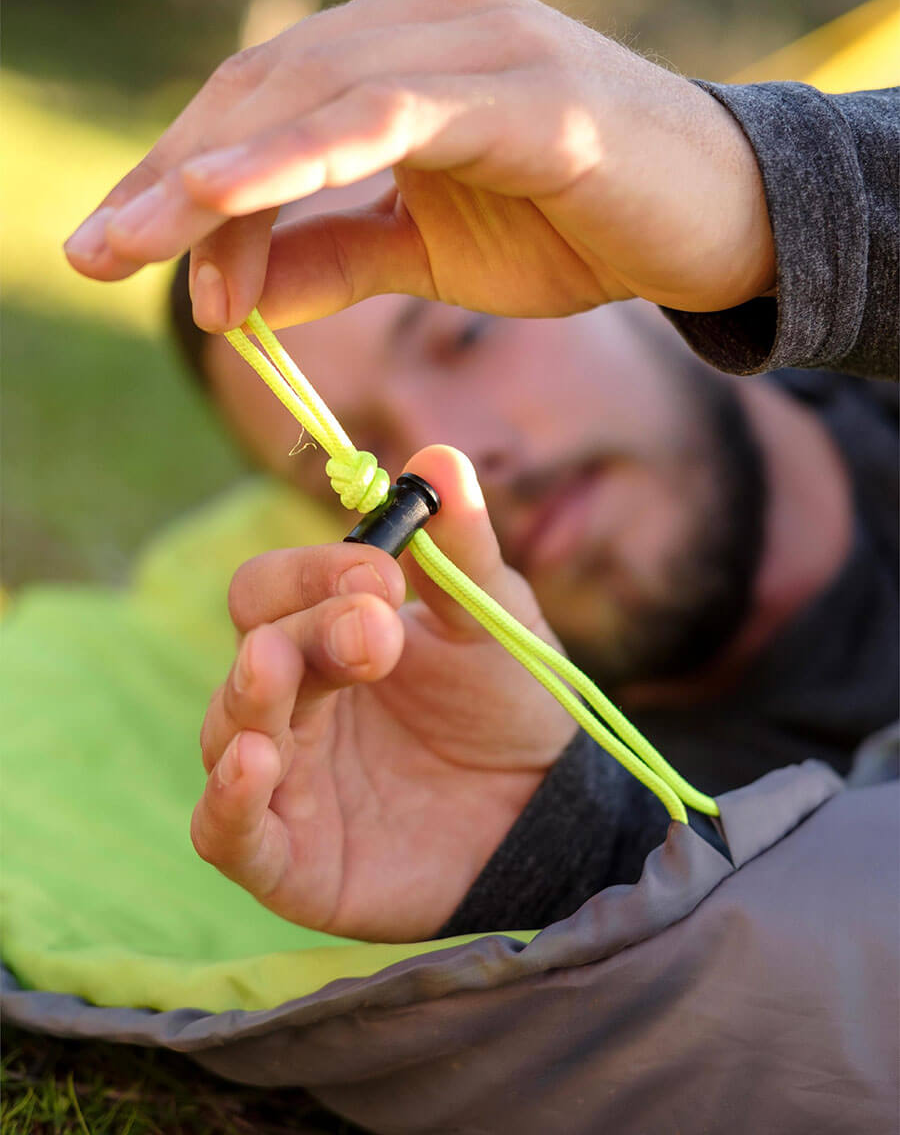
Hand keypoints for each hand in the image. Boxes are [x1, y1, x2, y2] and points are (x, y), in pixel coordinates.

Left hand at [65, 0, 774, 331]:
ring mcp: (472, 43)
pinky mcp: (519, 91)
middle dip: (168, 180)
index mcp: (399, 50)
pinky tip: (219, 196)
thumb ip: (333, 253)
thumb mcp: (429, 252)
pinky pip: (384, 119)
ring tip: (133, 243)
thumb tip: (233, 289)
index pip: (263, 108)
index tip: (126, 256)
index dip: (184, 182)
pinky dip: (295, 154)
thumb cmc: (577, 225)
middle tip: (94, 252)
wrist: (714, 223)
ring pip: (307, 97)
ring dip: (211, 176)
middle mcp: (423, 19)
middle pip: (261, 91)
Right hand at [190, 445, 573, 941]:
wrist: (548, 812)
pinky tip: (249, 765)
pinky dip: (227, 802)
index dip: (313, 573)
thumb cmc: (510, 705)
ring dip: (250, 699)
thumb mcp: (494, 621)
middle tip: (375, 631)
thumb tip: (440, 454)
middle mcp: (290, 703)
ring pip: (226, 731)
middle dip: (306, 634)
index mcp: (324, 635)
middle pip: (252, 651)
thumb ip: (462, 550)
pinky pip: (227, 834)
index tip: (383, 574)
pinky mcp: (291, 861)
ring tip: (278, 675)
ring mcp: (284, 781)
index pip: (272, 590)